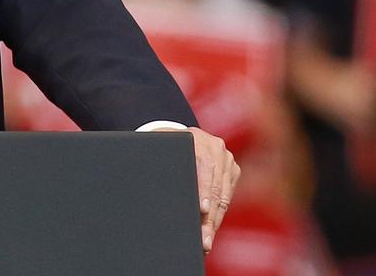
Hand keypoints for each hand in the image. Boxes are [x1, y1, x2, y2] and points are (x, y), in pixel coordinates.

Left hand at [158, 126, 239, 252]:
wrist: (180, 135)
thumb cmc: (162, 145)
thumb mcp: (157, 147)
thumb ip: (155, 161)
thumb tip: (142, 180)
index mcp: (197, 141)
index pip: (203, 168)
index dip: (203, 191)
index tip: (202, 210)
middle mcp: (215, 148)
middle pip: (215, 187)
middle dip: (209, 217)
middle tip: (203, 240)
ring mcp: (226, 159)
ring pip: (223, 196)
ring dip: (215, 221)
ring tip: (207, 241)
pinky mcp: (232, 170)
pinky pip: (227, 196)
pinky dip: (218, 214)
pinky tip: (211, 229)